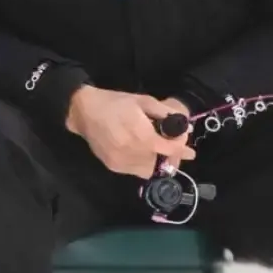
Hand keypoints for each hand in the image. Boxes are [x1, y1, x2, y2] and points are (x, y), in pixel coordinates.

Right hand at [64, 87, 196, 179]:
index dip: (181, 148)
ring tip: (155, 148)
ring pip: (149, 170)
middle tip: (171, 145)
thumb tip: (183, 125)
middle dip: (170, 155)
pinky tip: (140, 152)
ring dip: (156, 161)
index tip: (187, 147)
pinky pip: (135, 171)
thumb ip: (165, 113)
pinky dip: (142, 164)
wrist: (84, 111)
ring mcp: (121, 162)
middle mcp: (132, 153)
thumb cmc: (116, 103)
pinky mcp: (113, 166)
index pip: (170, 150)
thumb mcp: (144, 101)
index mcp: (142, 136)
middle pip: (161, 162)